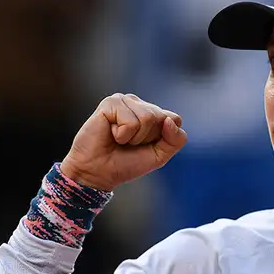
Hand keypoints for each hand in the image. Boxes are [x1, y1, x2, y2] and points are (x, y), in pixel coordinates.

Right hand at [60, 94, 187, 190]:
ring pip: (147, 118)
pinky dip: (122, 134)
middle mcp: (139, 104)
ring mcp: (125, 101)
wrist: (98, 172)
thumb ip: (175, 140)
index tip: (145, 146)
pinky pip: (130, 121)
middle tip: (129, 144)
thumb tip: (169, 120)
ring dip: (134, 137)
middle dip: (147, 138)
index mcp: (152, 113)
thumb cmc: (127, 163)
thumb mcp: (159, 155)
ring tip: (120, 139)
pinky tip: (111, 134)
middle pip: (162, 118)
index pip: (174, 119)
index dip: (164, 138)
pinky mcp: (111, 103)